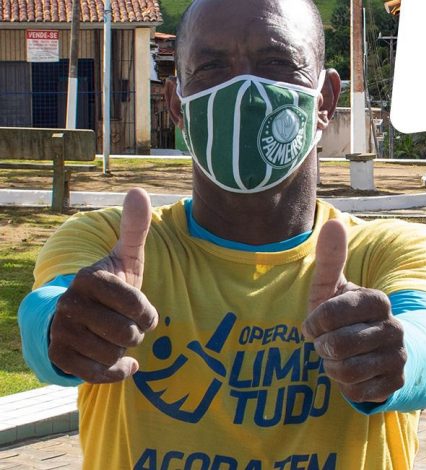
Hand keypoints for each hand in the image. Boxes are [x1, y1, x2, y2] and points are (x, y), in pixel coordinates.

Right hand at [49, 188, 157, 382]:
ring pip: (113, 353)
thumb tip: (138, 191)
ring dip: (125, 350)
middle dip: (136, 333)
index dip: (147, 312)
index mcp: (89, 278)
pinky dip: (116, 372)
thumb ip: (135, 228)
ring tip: (117, 337)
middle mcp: (69, 303)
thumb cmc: (114, 284)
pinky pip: (97, 374)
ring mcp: (61, 330)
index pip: (136, 305)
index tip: (141, 309)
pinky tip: (123, 364)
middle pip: (127, 332)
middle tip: (129, 325)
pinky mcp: (59, 355)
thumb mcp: (127, 256)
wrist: (84, 314)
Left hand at [302, 220, 405, 403]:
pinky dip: (345, 386)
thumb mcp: (334, 290)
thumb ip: (331, 259)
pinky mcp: (396, 381)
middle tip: (326, 344)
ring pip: (347, 370)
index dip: (315, 323)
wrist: (378, 352)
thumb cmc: (347, 317)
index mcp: (378, 300)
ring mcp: (398, 355)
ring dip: (332, 367)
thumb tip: (333, 222)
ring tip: (337, 358)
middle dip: (323, 348)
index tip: (313, 325)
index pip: (332, 313)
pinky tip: (351, 374)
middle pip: (338, 344)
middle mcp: (394, 327)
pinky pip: (357, 391)